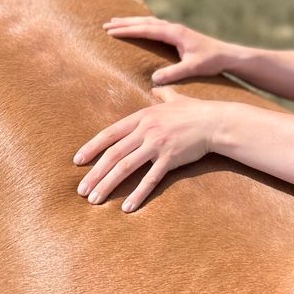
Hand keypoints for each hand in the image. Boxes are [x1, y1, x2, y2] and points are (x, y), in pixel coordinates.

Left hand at [73, 87, 221, 212]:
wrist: (216, 121)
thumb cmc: (196, 111)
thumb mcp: (176, 99)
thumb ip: (163, 94)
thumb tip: (157, 86)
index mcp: (142, 117)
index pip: (109, 134)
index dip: (91, 148)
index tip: (77, 161)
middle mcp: (146, 130)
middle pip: (113, 154)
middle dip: (94, 174)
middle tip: (82, 190)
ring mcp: (157, 144)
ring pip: (125, 167)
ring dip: (108, 184)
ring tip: (95, 200)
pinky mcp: (170, 158)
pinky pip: (150, 178)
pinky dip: (137, 193)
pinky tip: (127, 207)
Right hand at [103, 16, 231, 84]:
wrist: (227, 55)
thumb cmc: (211, 61)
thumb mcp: (193, 68)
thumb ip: (174, 73)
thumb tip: (153, 79)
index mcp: (175, 33)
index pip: (146, 30)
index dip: (128, 30)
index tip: (111, 31)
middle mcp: (174, 28)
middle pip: (144, 22)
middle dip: (125, 23)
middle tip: (106, 25)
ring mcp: (176, 30)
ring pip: (149, 22)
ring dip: (132, 22)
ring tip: (116, 22)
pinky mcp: (178, 34)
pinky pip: (155, 26)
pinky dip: (142, 25)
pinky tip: (138, 27)